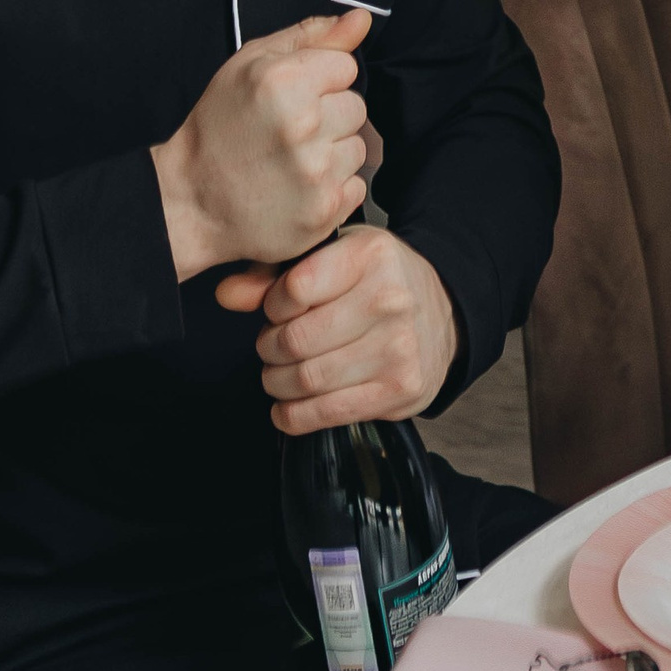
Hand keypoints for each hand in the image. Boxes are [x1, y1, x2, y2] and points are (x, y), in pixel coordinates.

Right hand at [152, 8, 370, 283]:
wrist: (192, 200)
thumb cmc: (219, 127)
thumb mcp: (249, 64)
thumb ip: (311, 36)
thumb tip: (361, 18)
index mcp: (284, 81)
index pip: (347, 66)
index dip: (321, 80)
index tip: (294, 96)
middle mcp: (304, 125)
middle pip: (357, 107)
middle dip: (330, 116)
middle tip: (290, 132)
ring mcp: (315, 173)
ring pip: (358, 148)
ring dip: (333, 154)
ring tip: (292, 161)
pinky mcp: (323, 211)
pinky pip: (356, 188)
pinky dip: (333, 189)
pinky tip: (299, 188)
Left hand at [215, 229, 456, 432]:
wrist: (444, 313)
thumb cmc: (378, 281)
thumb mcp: (335, 257)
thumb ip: (275, 274)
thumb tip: (226, 295)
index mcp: (371, 255)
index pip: (294, 290)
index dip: (272, 306)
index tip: (277, 310)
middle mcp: (390, 299)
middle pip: (296, 340)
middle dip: (270, 349)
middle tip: (273, 346)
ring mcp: (398, 348)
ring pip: (306, 380)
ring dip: (277, 383)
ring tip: (279, 373)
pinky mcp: (400, 390)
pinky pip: (327, 413)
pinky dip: (294, 415)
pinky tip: (288, 406)